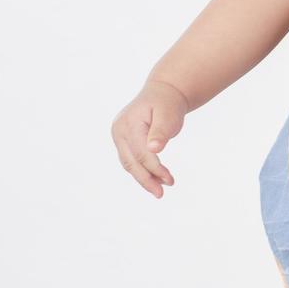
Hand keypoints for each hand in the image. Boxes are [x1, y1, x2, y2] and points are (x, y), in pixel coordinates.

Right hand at [111, 78, 188, 196]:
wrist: (163, 93)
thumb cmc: (167, 103)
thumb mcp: (168, 114)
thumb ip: (161, 131)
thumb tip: (154, 149)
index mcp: (128, 124)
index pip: (141, 153)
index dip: (155, 169)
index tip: (170, 181)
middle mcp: (119, 131)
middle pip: (131, 162)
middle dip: (146, 180)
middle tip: (160, 194)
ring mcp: (118, 136)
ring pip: (129, 163)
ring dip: (144, 178)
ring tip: (160, 189)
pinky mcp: (123, 141)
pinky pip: (131, 160)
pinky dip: (142, 170)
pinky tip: (155, 179)